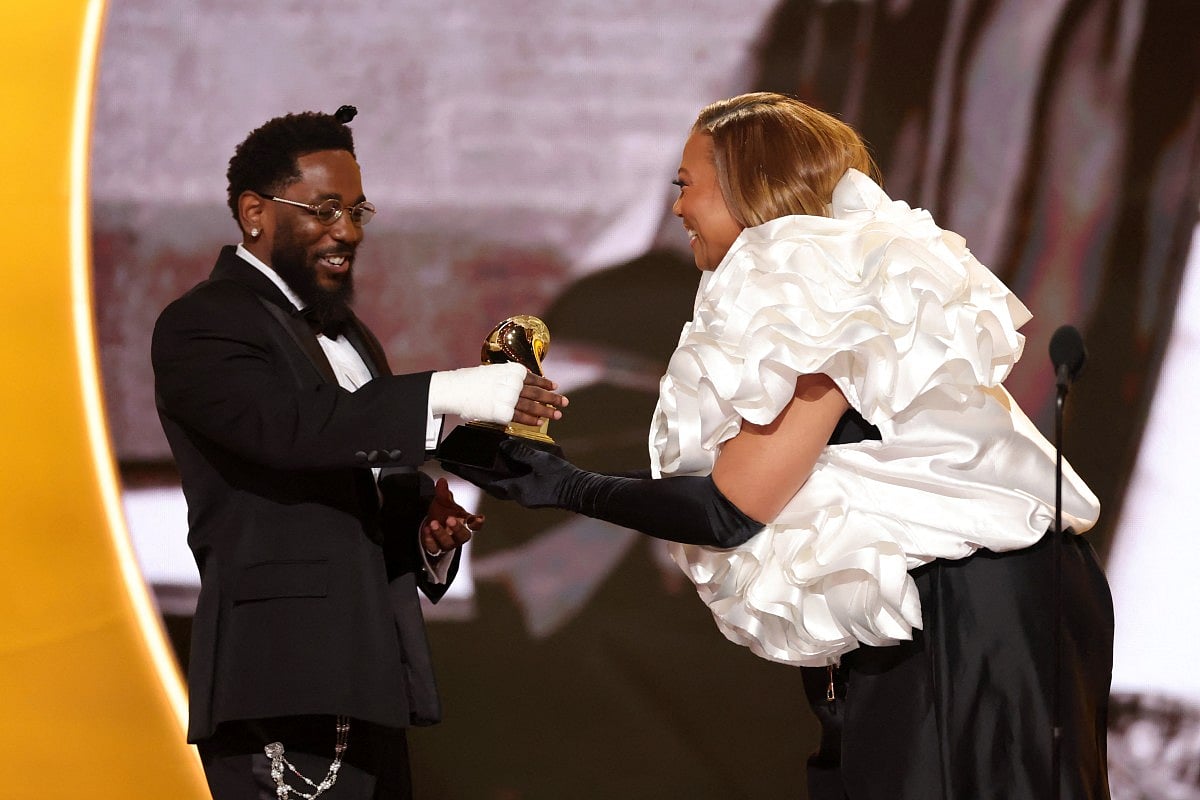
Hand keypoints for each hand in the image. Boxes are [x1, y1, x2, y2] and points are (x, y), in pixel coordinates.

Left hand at [420, 477, 482, 555]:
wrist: (430, 527)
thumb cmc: (442, 514)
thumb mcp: (443, 502)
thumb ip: (443, 493)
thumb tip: (442, 481)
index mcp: (464, 522)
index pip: (475, 525)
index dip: (478, 523)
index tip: (478, 518)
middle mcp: (458, 535)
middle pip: (463, 536)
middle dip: (457, 528)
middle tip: (451, 519)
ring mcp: (448, 543)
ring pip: (448, 543)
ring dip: (440, 534)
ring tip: (434, 523)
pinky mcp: (436, 549)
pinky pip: (434, 548)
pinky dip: (430, 540)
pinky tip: (426, 531)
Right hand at [427, 363, 567, 425]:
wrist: (456, 389)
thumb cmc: (473, 380)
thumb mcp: (495, 371)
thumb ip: (510, 377)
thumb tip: (523, 384)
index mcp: (513, 370)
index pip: (535, 378)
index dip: (547, 383)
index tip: (555, 386)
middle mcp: (514, 383)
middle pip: (538, 392)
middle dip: (553, 398)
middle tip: (564, 402)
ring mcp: (510, 398)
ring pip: (533, 405)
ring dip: (547, 410)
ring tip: (557, 414)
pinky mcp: (503, 412)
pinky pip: (522, 417)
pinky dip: (532, 419)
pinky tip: (540, 422)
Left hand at [448, 441, 576, 507]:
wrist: (580, 491)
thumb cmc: (562, 478)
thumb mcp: (541, 461)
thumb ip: (522, 453)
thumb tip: (505, 445)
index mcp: (516, 490)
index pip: (486, 482)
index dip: (469, 473)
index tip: (454, 467)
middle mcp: (517, 494)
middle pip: (490, 484)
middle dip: (474, 474)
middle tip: (459, 465)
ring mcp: (525, 494)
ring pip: (499, 484)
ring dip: (487, 475)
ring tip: (475, 465)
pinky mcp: (532, 491)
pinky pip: (511, 482)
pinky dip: (502, 474)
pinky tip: (501, 466)